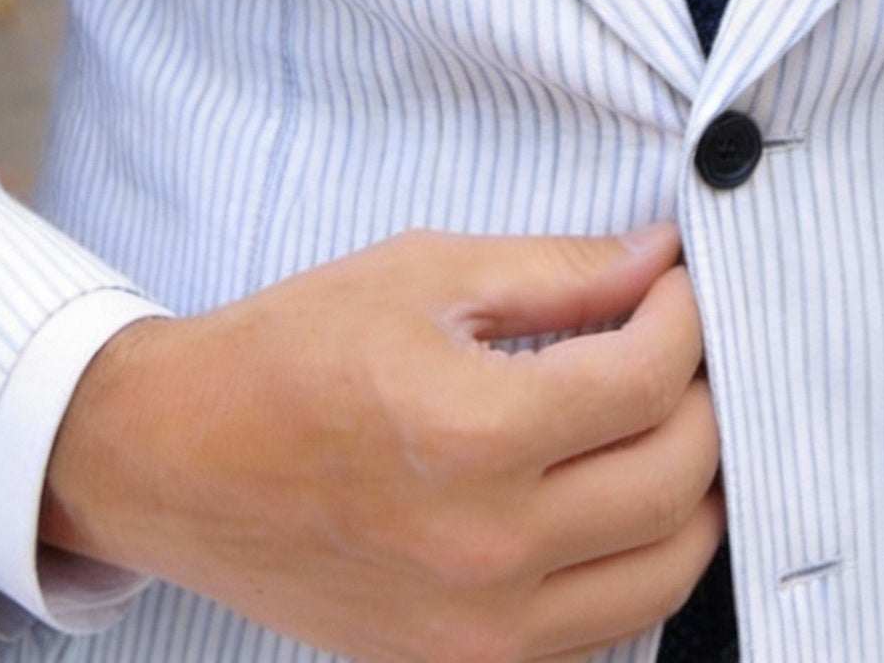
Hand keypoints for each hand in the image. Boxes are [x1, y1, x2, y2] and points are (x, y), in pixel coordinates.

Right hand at [41, 224, 722, 662]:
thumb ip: (560, 271)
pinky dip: (638, 564)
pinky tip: (620, 500)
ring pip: (661, 575)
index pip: (647, 378)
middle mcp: (487, 549)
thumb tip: (659, 259)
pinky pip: (601, 630)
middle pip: (676, 479)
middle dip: (706, 397)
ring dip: (694, 493)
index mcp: (474, 435)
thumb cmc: (292, 351)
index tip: (678, 284)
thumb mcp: (426, 274)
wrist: (177, 459)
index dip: (685, 317)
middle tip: (684, 346)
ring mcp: (477, 628)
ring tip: (673, 423)